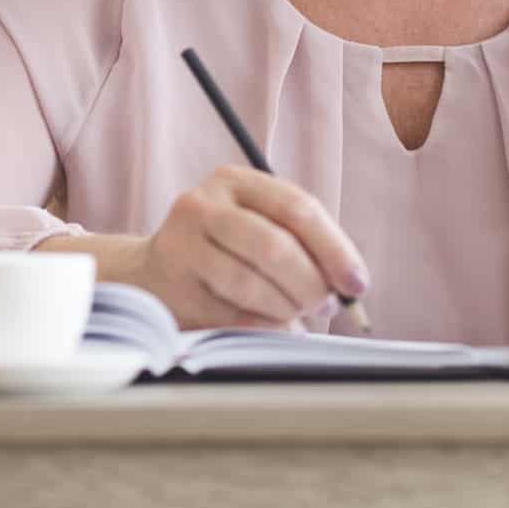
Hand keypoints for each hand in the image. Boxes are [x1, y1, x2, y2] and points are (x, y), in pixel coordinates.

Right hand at [134, 166, 370, 331]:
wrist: (150, 274)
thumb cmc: (224, 252)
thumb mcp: (259, 228)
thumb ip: (303, 245)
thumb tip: (349, 286)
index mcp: (235, 180)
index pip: (297, 208)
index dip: (334, 248)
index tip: (357, 284)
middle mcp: (203, 204)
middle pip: (274, 246)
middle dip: (311, 284)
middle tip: (326, 307)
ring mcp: (181, 244)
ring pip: (250, 283)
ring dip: (287, 308)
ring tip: (298, 317)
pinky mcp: (171, 286)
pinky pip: (229, 314)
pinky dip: (262, 326)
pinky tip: (273, 327)